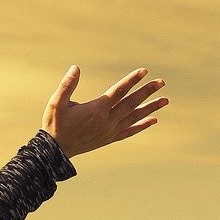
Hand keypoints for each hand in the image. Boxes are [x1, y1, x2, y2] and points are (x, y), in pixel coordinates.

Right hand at [42, 65, 168, 158]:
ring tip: (165, 100)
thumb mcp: (56, 103)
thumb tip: (76, 68)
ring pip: (134, 117)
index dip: (132, 80)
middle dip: (147, 92)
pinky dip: (142, 125)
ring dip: (150, 108)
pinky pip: (130, 131)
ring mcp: (109, 130)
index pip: (118, 91)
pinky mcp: (109, 139)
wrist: (54, 150)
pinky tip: (153, 120)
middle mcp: (107, 120)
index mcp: (96, 109)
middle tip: (161, 82)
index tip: (144, 71)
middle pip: (131, 103)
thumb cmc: (54, 124)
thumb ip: (67, 85)